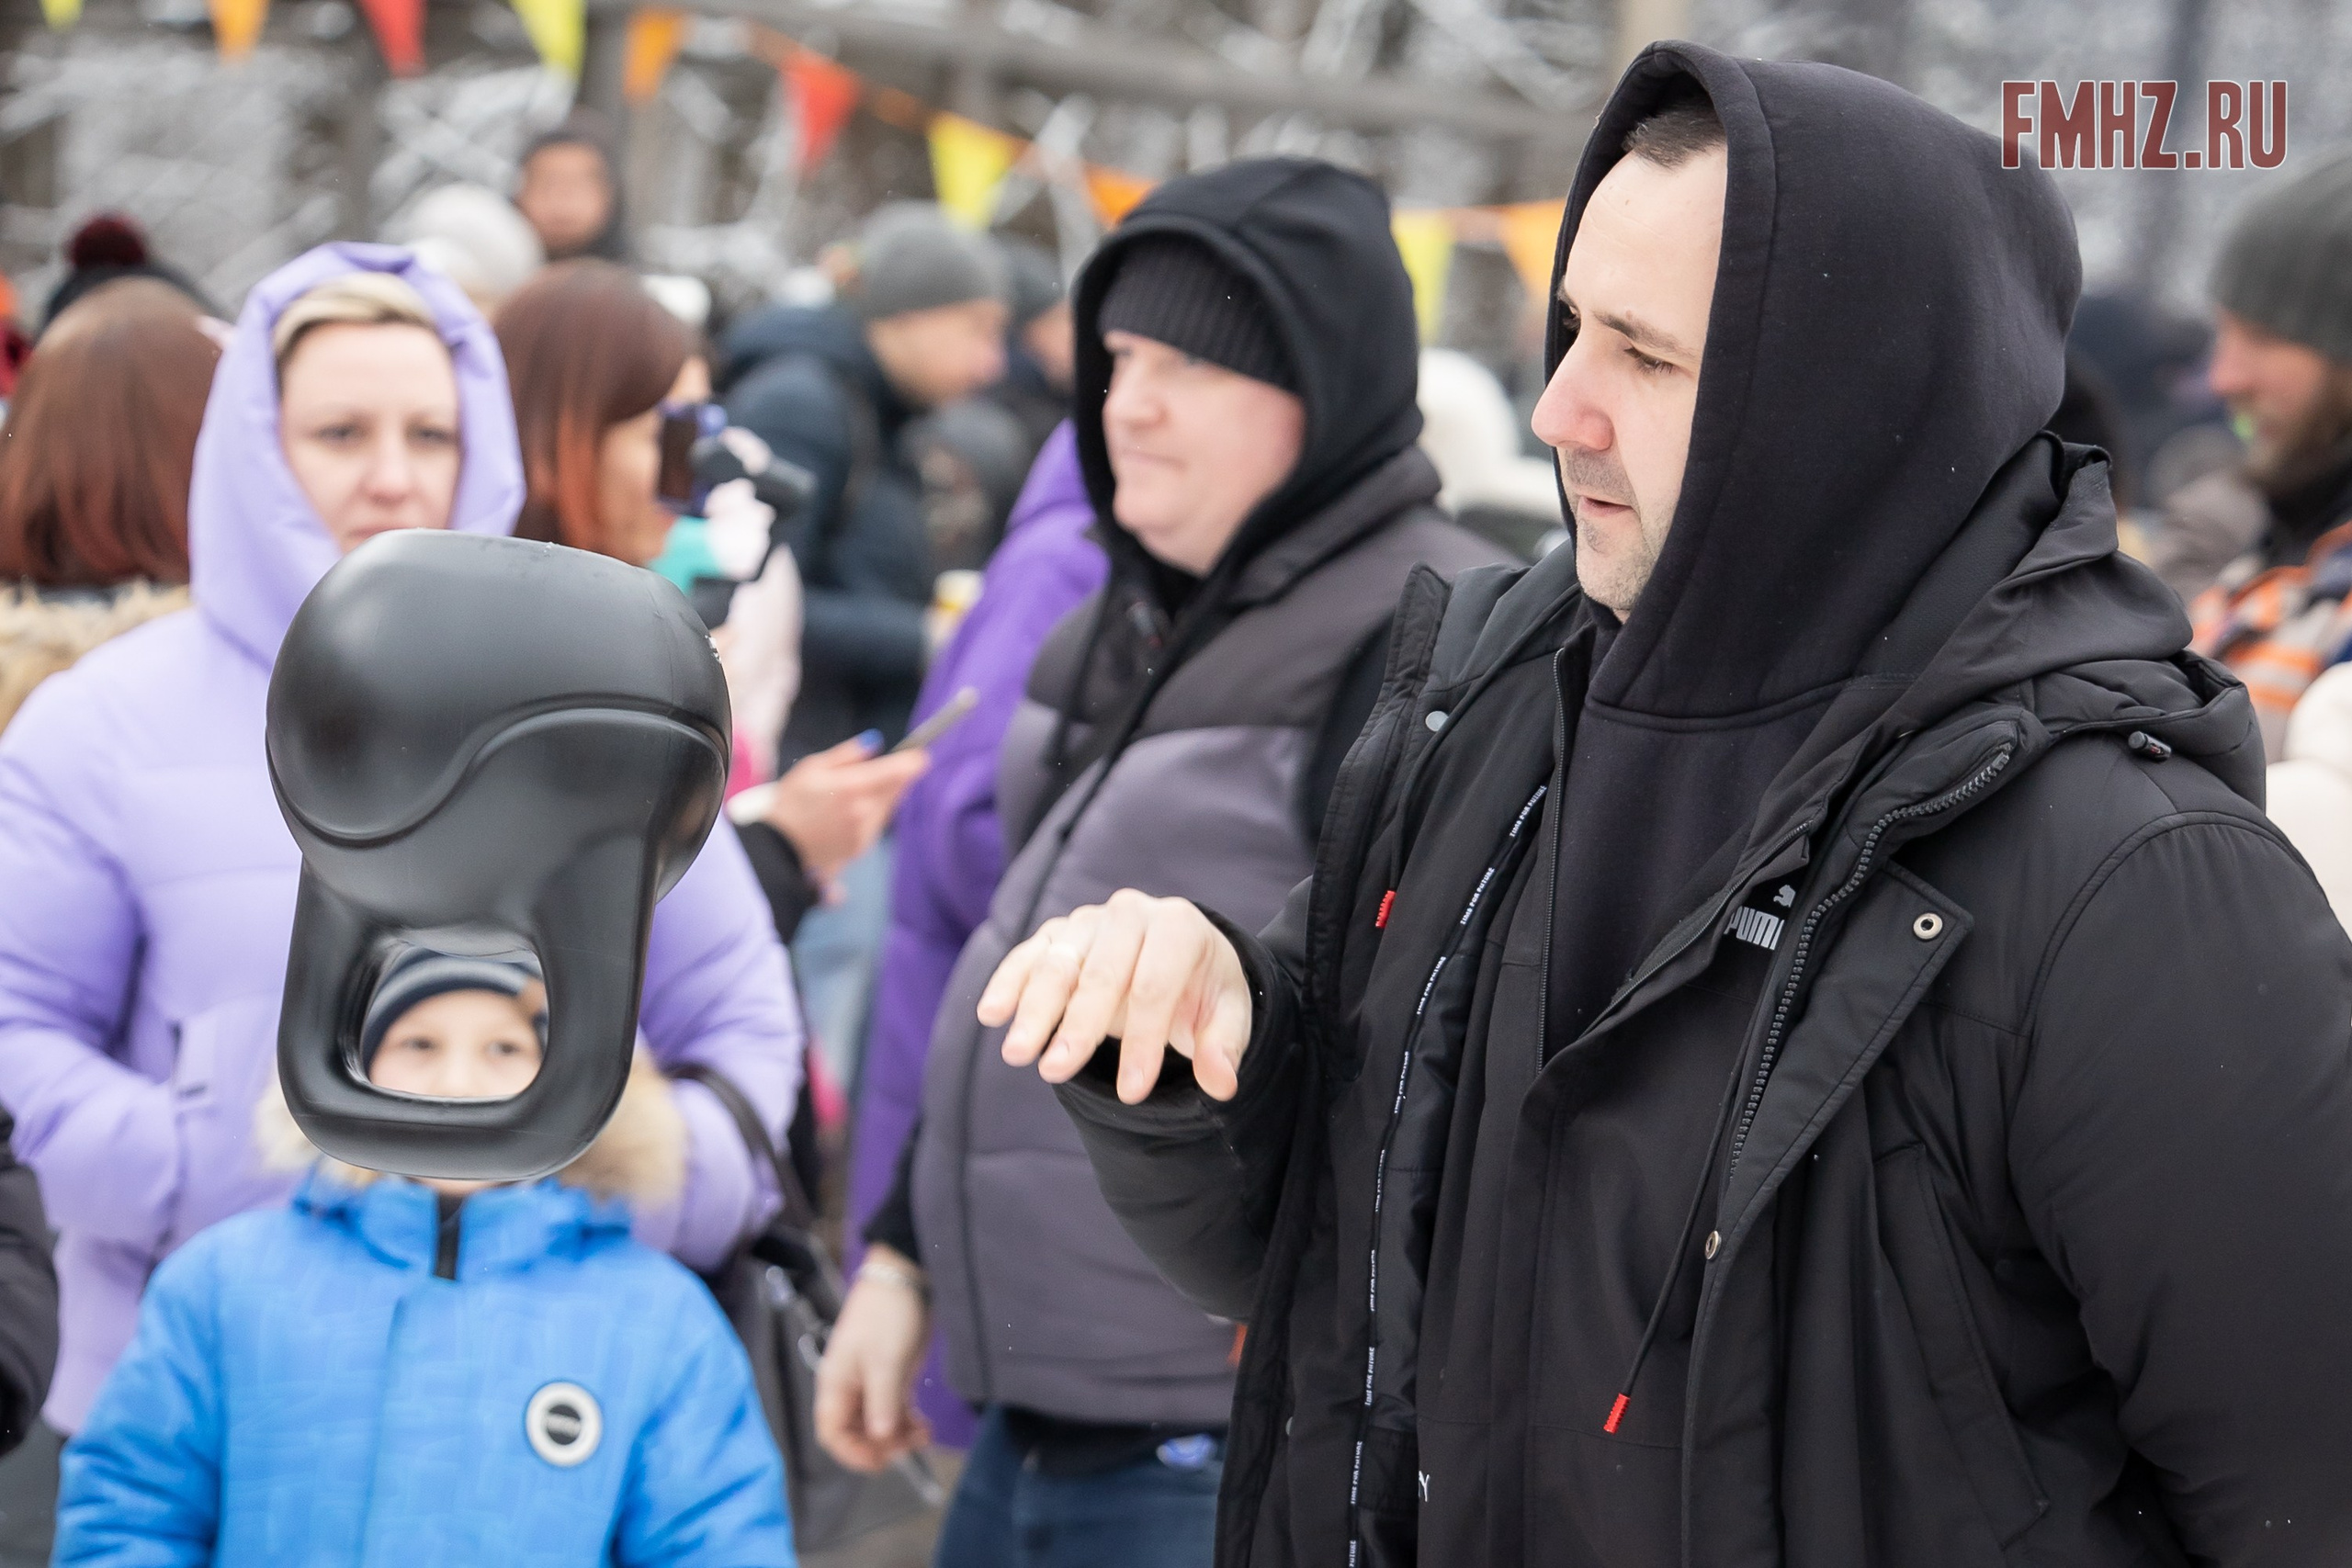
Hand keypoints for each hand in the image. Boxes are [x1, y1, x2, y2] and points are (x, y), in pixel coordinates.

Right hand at [765, 735, 927, 886]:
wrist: (777, 845)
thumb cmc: (791, 800)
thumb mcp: (813, 767)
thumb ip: (847, 754)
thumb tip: (875, 743)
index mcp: (852, 787)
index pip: (897, 771)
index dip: (913, 761)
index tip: (921, 755)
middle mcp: (863, 811)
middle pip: (897, 789)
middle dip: (897, 776)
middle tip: (889, 767)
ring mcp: (864, 831)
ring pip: (888, 806)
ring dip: (884, 795)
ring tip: (857, 789)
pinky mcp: (861, 845)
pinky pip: (877, 823)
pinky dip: (872, 812)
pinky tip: (850, 810)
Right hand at [814, 1246, 932, 1472]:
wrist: (905, 1277)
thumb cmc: (886, 1315)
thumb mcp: (885, 1363)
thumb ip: (882, 1404)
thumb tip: (881, 1439)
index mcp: (835, 1383)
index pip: (831, 1432)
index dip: (851, 1453)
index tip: (879, 1463)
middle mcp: (849, 1386)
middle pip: (856, 1431)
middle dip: (879, 1444)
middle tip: (906, 1447)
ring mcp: (871, 1380)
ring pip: (878, 1422)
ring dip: (898, 1435)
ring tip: (923, 1435)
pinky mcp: (891, 1373)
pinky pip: (894, 1408)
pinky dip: (907, 1420)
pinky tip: (924, 1426)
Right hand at [980, 889, 1253, 1103]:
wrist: (1179, 957)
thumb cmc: (1202, 990)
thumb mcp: (1227, 1016)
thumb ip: (1223, 1047)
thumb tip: (1221, 1085)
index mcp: (1179, 926)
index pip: (1155, 986)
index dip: (1143, 1041)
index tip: (1132, 1094)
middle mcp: (1131, 914)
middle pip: (1100, 972)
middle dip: (1077, 1026)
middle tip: (1054, 1072)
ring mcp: (1089, 920)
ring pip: (1057, 962)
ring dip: (1034, 1010)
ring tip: (1018, 1055)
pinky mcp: (1058, 933)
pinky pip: (1028, 955)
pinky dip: (1007, 982)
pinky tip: (991, 1014)